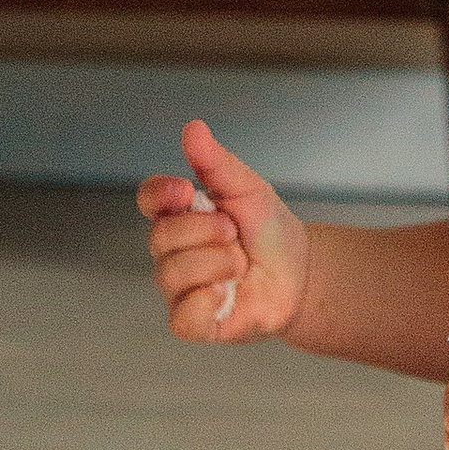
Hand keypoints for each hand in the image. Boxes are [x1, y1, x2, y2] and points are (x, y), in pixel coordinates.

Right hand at [136, 120, 308, 343]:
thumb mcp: (247, 188)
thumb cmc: (267, 229)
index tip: (186, 191)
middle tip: (234, 233)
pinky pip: (182, 316)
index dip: (160, 194)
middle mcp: (171, 250)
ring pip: (171, 274)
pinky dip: (206, 301)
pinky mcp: (193, 322)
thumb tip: (193, 128)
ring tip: (240, 264)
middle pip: (159, 237)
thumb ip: (216, 162)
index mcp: (179, 214)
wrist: (300, 273)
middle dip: (206, 231)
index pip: (148, 199)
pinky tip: (226, 293)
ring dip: (217, 264)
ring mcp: (179, 287)